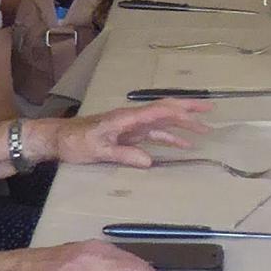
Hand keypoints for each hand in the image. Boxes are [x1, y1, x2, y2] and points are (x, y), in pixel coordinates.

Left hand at [54, 99, 211, 168]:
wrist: (60, 138)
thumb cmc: (76, 142)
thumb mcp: (98, 150)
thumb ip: (123, 154)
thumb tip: (149, 161)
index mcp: (126, 118)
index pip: (158, 111)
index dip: (179, 112)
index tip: (199, 113)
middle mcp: (133, 118)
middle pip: (165, 110)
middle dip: (188, 109)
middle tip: (210, 110)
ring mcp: (132, 126)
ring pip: (163, 122)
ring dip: (183, 125)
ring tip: (204, 130)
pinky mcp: (129, 134)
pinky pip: (154, 134)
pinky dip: (170, 138)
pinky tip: (183, 145)